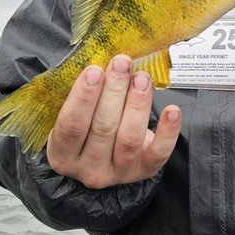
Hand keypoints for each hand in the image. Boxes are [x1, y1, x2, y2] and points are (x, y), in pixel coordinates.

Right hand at [45, 54, 181, 187]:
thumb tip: (101, 61)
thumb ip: (83, 95)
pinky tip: (172, 110)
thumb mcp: (74, 116)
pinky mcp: (144, 171)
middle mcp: (89, 169)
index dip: (83, 97)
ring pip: (129, 139)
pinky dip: (168, 131)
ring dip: (137, 104)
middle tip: (122, 64)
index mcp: (63, 154)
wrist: (104, 161)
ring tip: (141, 78)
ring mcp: (118, 173)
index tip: (94, 71)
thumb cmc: (87, 130)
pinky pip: (158, 152)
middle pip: (102, 129)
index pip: (71, 126)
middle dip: (114, 92)